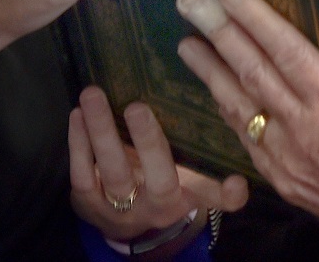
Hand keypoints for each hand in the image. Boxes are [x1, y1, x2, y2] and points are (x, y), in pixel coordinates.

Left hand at [69, 86, 248, 247]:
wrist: (130, 225)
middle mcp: (151, 205)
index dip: (222, 192)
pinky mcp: (87, 201)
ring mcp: (117, 206)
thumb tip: (241, 179)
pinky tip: (77, 115)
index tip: (236, 181)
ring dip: (101, 132)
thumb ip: (216, 184)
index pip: (206, 191)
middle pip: (153, 176)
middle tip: (137, 106)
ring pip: (111, 171)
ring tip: (93, 95)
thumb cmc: (167, 189)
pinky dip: (78, 143)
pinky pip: (81, 173)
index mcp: (180, 198)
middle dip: (147, 142)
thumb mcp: (193, 187)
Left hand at [175, 0, 318, 250]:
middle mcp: (304, 130)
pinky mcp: (280, 179)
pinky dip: (226, 110)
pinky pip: (245, 139)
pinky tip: (212, 89)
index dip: (256, 20)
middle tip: (190, 1)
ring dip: (209, 72)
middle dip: (218, 34)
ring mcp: (286, 158)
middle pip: (252, 73)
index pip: (286, 53)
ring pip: (239, 106)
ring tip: (185, 40)